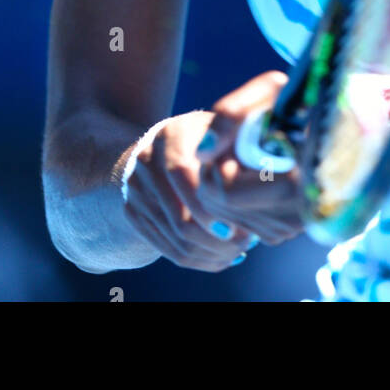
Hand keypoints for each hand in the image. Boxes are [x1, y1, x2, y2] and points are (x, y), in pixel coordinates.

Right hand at [119, 108, 256, 271]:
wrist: (159, 148)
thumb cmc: (206, 138)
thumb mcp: (220, 131)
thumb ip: (234, 146)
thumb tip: (257, 174)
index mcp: (169, 136)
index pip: (183, 175)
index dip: (209, 206)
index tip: (236, 225)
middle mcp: (145, 162)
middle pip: (178, 216)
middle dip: (215, 238)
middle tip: (246, 242)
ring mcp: (134, 189)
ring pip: (173, 238)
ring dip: (210, 252)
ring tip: (239, 251)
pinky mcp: (132, 212)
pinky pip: (165, 248)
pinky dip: (197, 259)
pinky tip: (222, 257)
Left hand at [195, 71, 305, 246]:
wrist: (339, 125)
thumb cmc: (301, 103)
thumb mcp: (269, 91)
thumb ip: (231, 114)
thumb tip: (202, 152)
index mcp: (297, 179)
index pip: (226, 191)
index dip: (216, 164)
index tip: (228, 142)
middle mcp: (298, 212)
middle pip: (222, 208)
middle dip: (216, 176)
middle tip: (232, 148)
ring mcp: (292, 226)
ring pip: (228, 218)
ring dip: (226, 187)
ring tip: (249, 158)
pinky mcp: (284, 231)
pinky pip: (242, 224)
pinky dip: (238, 201)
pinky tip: (255, 175)